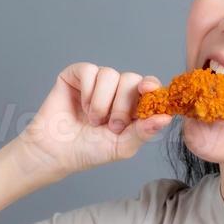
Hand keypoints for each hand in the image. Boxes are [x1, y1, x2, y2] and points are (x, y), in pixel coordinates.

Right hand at [16, 63, 172, 176]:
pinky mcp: (77, 75)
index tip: (149, 90)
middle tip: (112, 125)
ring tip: (93, 120)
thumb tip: (167, 117)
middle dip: (123, 104)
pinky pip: (90, 71)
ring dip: (102, 102)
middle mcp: (117, 90)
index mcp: (132, 105)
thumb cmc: (89, 150)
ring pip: (110, 74)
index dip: (151, 86)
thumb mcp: (122, 146)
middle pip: (131, 79)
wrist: (56, 153)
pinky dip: (88, 91)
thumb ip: (144, 131)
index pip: (149, 87)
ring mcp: (97, 82)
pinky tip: (82, 106)